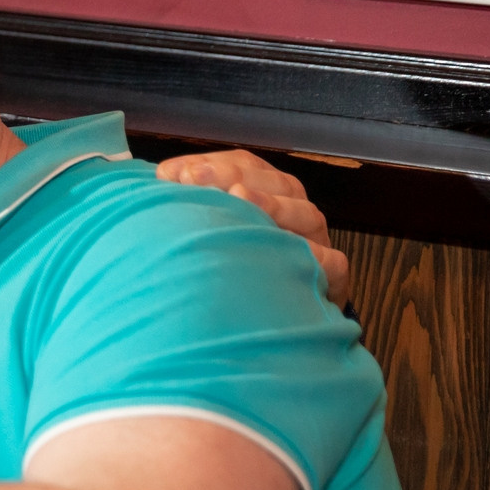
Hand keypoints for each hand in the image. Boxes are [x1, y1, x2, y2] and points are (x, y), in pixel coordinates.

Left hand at [157, 149, 351, 308]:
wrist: (280, 325)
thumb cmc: (235, 273)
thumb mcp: (212, 236)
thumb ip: (192, 209)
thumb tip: (157, 182)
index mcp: (266, 195)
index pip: (243, 166)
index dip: (209, 163)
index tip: (170, 172)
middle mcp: (294, 214)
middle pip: (275, 183)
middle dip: (231, 174)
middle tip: (193, 178)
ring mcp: (315, 244)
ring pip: (306, 214)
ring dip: (272, 205)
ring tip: (239, 197)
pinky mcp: (331, 277)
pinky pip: (329, 262)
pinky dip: (310, 254)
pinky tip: (283, 250)